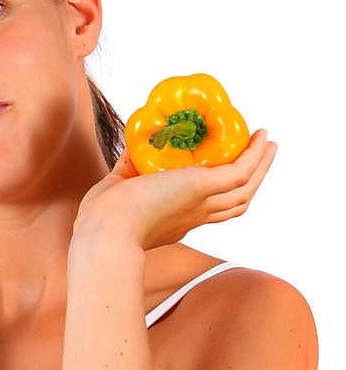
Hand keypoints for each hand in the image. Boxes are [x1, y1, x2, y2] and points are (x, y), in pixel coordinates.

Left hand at [74, 129, 277, 250]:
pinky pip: (241, 171)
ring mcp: (202, 202)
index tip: (222, 173)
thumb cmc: (102, 216)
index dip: (220, 193)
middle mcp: (194, 215)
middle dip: (251, 180)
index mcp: (177, 220)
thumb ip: (127, 169)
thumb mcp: (119, 187)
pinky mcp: (202, 188)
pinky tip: (260, 141)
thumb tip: (132, 150)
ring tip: (267, 144)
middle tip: (259, 156)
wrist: (106, 228)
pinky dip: (255, 156)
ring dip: (261, 165)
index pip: (207, 209)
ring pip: (245, 187)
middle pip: (235, 201)